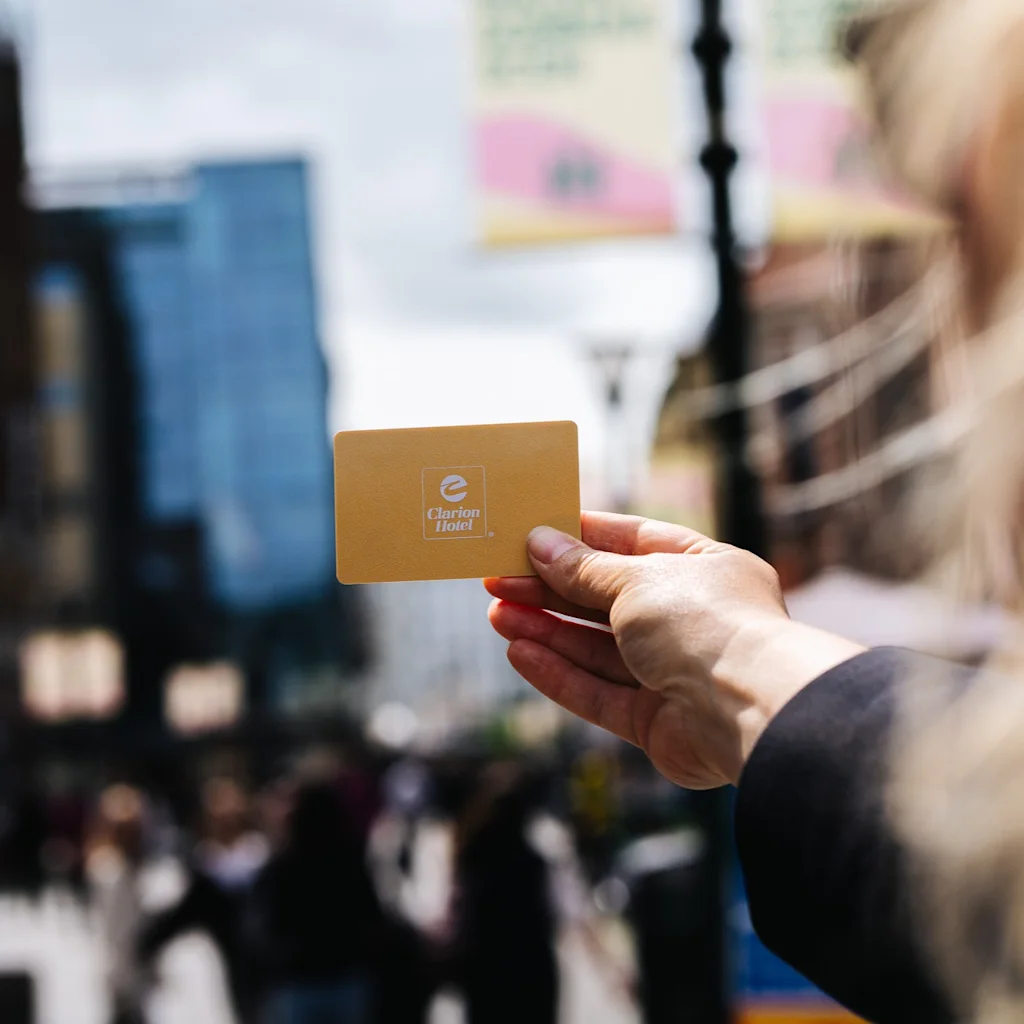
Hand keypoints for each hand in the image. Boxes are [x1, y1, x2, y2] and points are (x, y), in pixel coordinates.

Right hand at [485, 512, 863, 789]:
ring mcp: (674, 672)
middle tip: (496, 579)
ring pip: (597, 648)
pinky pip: (600, 692)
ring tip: (497, 615)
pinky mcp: (657, 722)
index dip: (582, 537)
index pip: (634, 543)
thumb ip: (584, 570)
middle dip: (551, 589)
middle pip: (608, 600)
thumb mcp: (637, 580)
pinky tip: (520, 653)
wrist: (750, 711)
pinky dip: (560, 673)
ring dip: (547, 630)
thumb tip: (540, 544)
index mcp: (703, 569)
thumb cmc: (704, 624)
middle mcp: (690, 618)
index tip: (533, 531)